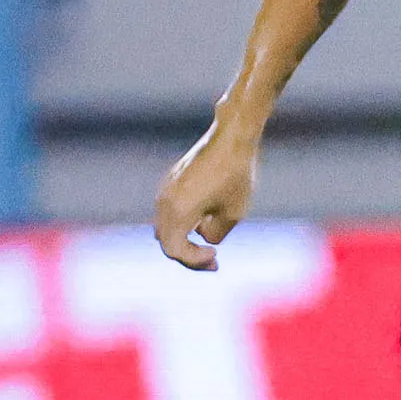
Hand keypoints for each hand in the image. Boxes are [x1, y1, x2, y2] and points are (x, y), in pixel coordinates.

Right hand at [153, 121, 258, 269]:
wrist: (231, 138)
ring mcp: (166, 190)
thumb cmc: (236, 175)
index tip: (216, 256)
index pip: (174, 250)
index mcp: (178, 211)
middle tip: (213, 261)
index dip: (194, 260)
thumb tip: (202, 237)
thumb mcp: (232, 213)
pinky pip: (169, 212)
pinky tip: (204, 222)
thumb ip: (214, 234)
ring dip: (183, 239)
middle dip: (188, 255)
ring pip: (165, 227)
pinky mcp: (171, 182)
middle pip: (166, 242)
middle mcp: (165, 202)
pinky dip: (182, 224)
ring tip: (208, 246)